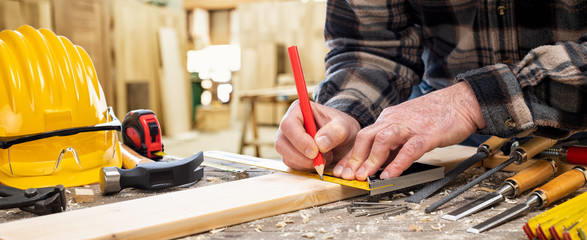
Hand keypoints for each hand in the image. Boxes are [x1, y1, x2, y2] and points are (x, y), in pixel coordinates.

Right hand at [275, 100, 360, 170]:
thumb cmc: (341, 127)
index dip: (299, 140)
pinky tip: (320, 161)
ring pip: (286, 157)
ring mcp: (287, 141)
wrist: (344, 139)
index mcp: (298, 110)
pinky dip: (306, 167)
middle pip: (281, 143)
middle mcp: (288, 125)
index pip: (289, 125)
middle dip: (301, 156)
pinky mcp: (290, 155)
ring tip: (325, 157)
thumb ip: (335, 132)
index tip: (315, 152)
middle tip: (321, 160)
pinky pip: (292, 165)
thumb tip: (319, 144)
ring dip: (306, 163)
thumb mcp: (344, 126)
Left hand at [333, 81, 485, 180]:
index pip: (363, 137)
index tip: (343, 171)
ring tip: (365, 176)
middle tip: (348, 176)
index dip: (351, 155)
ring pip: (383, 139)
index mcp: (389, 118)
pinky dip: (398, 162)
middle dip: (355, 158)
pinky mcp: (428, 133)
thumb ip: (393, 144)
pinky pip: (410, 148)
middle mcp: (395, 120)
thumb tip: (379, 165)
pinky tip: (390, 174)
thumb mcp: (408, 127)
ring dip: (372, 159)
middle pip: (367, 136)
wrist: (463, 101)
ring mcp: (411, 126)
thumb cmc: (437, 115)